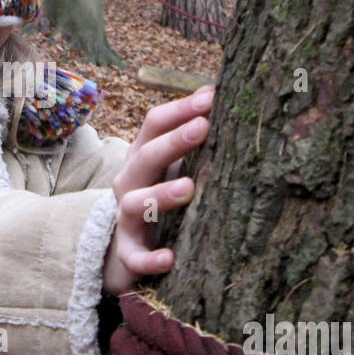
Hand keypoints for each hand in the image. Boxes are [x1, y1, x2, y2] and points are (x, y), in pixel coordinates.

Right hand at [101, 84, 214, 296]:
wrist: (126, 247)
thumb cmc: (159, 194)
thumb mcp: (172, 164)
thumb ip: (193, 139)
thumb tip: (227, 96)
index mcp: (143, 155)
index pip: (154, 123)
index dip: (180, 108)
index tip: (212, 97)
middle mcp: (130, 181)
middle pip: (145, 156)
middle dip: (173, 141)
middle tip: (203, 127)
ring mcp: (126, 217)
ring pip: (136, 203)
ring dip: (160, 194)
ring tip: (189, 188)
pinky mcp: (129, 253)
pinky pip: (134, 256)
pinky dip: (149, 258)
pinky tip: (169, 258)